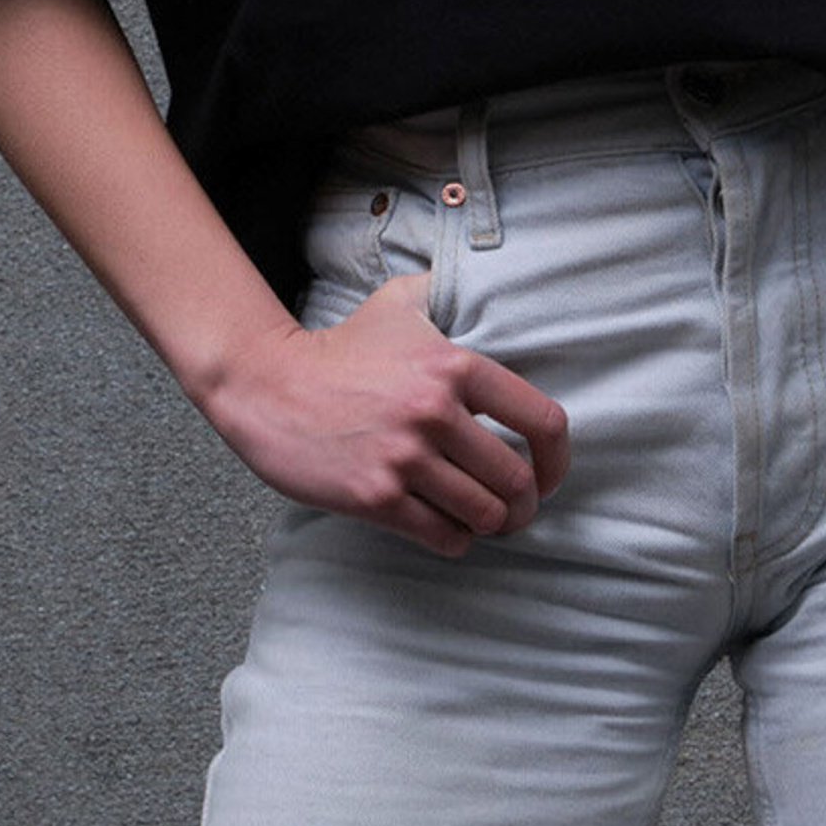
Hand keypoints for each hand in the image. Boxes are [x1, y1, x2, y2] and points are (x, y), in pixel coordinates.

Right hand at [205, 272, 570, 558]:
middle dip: (524, 503)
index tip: (549, 473)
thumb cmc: (340, 347)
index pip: (542, 420)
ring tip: (482, 519)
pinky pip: (443, 536)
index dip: (558, 458)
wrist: (268, 384)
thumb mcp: (400, 303)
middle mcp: (435, 412)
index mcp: (454, 367)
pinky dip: (454, 539)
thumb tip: (492, 287)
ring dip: (490, 524)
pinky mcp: (376, 497)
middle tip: (515, 507)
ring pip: (483, 515)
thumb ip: (450, 292)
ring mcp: (405, 458)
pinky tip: (445, 527)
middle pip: (516, 480)